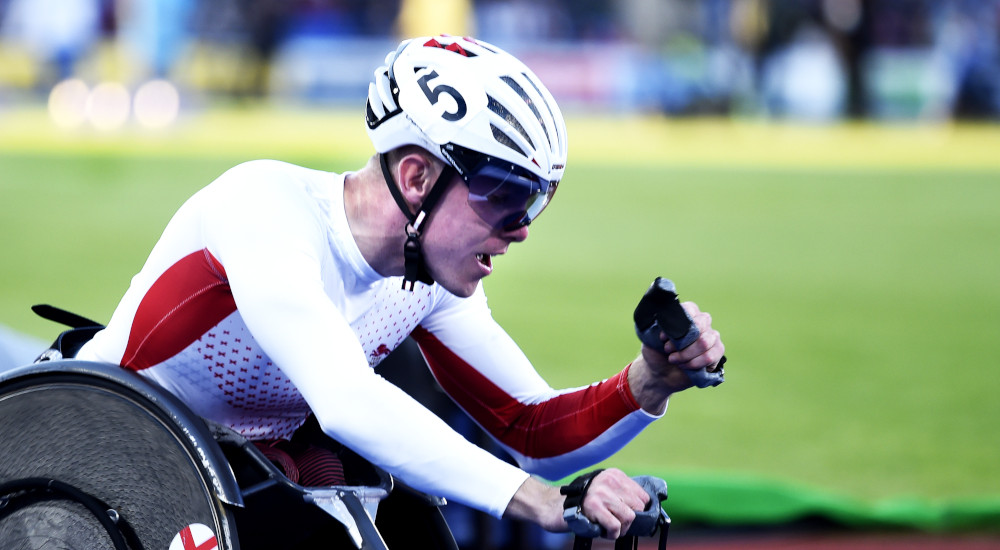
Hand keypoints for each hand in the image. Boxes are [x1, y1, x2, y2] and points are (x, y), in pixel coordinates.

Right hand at [503, 470, 649, 537]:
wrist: (551, 505)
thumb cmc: (580, 502)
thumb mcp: (603, 490)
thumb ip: (621, 495)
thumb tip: (645, 510)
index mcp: (614, 475)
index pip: (643, 496)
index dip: (637, 510)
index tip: (626, 515)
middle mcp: (609, 480)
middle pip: (638, 507)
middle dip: (629, 521)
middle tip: (615, 523)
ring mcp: (601, 492)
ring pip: (629, 517)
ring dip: (620, 528)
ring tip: (607, 526)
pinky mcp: (593, 506)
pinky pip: (616, 526)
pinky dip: (611, 534)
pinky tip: (601, 530)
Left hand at [647, 301, 724, 372]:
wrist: (660, 373)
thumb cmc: (656, 352)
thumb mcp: (650, 337)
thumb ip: (655, 325)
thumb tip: (662, 318)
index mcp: (687, 313)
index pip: (690, 309)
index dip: (676, 324)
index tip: (662, 337)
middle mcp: (702, 322)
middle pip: (701, 324)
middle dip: (681, 341)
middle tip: (667, 350)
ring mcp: (711, 337)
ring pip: (705, 342)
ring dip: (686, 354)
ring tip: (673, 359)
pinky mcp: (717, 352)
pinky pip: (710, 356)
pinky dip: (694, 363)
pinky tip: (684, 366)